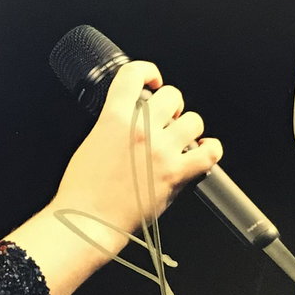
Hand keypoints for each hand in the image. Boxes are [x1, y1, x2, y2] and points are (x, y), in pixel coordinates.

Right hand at [49, 61, 223, 256]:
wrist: (88, 221)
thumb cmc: (83, 190)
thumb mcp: (91, 142)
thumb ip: (114, 124)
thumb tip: (133, 119)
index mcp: (114, 117)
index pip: (134, 74)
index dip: (148, 72)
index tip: (153, 82)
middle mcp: (140, 130)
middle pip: (172, 95)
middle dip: (171, 106)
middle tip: (166, 120)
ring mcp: (161, 151)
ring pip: (194, 121)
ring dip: (189, 128)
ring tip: (180, 140)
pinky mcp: (176, 174)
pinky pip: (210, 152)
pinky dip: (211, 149)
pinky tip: (203, 151)